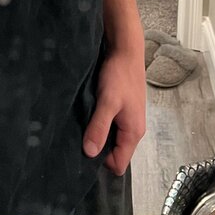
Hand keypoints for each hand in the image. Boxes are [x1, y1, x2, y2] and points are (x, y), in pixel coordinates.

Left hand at [83, 44, 146, 175]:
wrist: (126, 50)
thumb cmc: (119, 75)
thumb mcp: (107, 102)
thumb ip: (99, 127)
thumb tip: (90, 153)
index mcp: (133, 133)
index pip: (119, 164)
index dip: (102, 163)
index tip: (84, 151)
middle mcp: (134, 129)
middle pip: (116, 153)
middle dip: (99, 149)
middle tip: (80, 138)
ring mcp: (129, 119)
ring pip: (113, 139)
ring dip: (99, 135)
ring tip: (84, 125)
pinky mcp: (123, 109)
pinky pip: (112, 126)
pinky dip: (101, 124)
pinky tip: (90, 114)